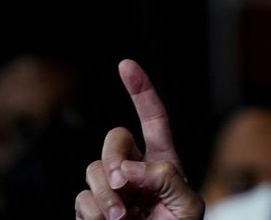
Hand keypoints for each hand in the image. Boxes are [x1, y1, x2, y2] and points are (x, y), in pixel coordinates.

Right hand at [75, 59, 204, 219]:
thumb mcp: (188, 205)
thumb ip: (167, 179)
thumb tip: (130, 168)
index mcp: (164, 161)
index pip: (153, 118)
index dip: (141, 90)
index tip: (126, 65)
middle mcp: (136, 169)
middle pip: (115, 139)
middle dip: (114, 156)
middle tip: (122, 185)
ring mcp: (112, 188)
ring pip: (93, 169)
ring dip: (104, 194)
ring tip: (120, 218)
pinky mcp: (93, 209)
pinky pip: (81, 199)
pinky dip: (93, 211)